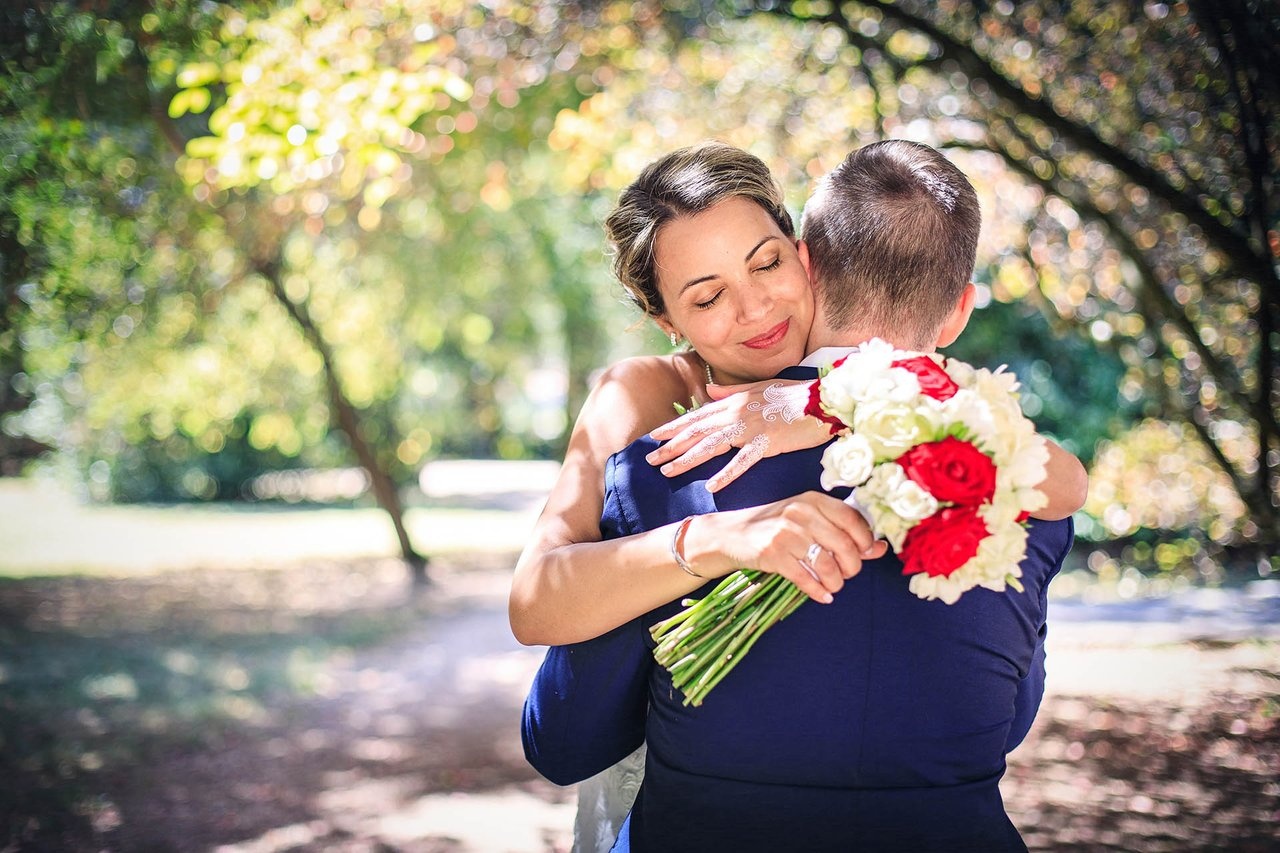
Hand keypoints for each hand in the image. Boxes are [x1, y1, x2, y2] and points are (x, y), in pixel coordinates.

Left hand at [647, 379, 832, 491]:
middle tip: (650, 459)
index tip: (654, 436)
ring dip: (687, 459)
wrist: (824, 399)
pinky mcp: (767, 442)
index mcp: (735, 401)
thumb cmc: (795, 395)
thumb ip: (731, 391)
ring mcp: (751, 427)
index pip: (698, 416)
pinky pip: (743, 461)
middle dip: (671, 446)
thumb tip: (707, 391)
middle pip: (697, 432)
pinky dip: (726, 474)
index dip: (674, 427)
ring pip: (711, 445)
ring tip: (667, 471)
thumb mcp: (760, 388)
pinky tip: (711, 486)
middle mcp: (737, 413)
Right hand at [686, 492, 888, 603]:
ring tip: (833, 586)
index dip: (865, 541)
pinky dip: (818, 591)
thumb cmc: (775, 526)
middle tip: (847, 575)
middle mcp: (800, 513)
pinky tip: (822, 595)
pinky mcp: (771, 555)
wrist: (732, 534)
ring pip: (826, 565)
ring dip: (835, 582)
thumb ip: (842, 531)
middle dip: (852, 567)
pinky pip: (805, 578)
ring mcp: (784, 533)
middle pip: (843, 545)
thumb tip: (880, 548)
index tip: (864, 553)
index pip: (852, 519)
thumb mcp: (808, 520)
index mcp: (813, 500)